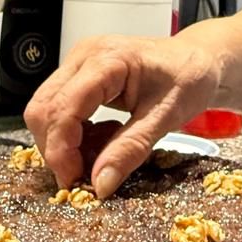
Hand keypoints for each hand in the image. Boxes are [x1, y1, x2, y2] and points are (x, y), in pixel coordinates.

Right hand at [24, 34, 220, 197]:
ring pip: (45, 110)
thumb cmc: (189, 78)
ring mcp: (78, 63)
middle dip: (55, 149)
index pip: (63, 107)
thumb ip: (131, 149)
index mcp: (107, 60)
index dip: (61, 149)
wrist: (199, 59)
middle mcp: (84, 56)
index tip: (74, 181)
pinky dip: (72, 134)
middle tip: (80, 178)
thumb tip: (100, 185)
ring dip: (62, 143)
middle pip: (43, 108)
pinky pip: (59, 108)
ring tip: (97, 157)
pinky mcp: (79, 74)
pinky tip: (100, 141)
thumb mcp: (166, 117)